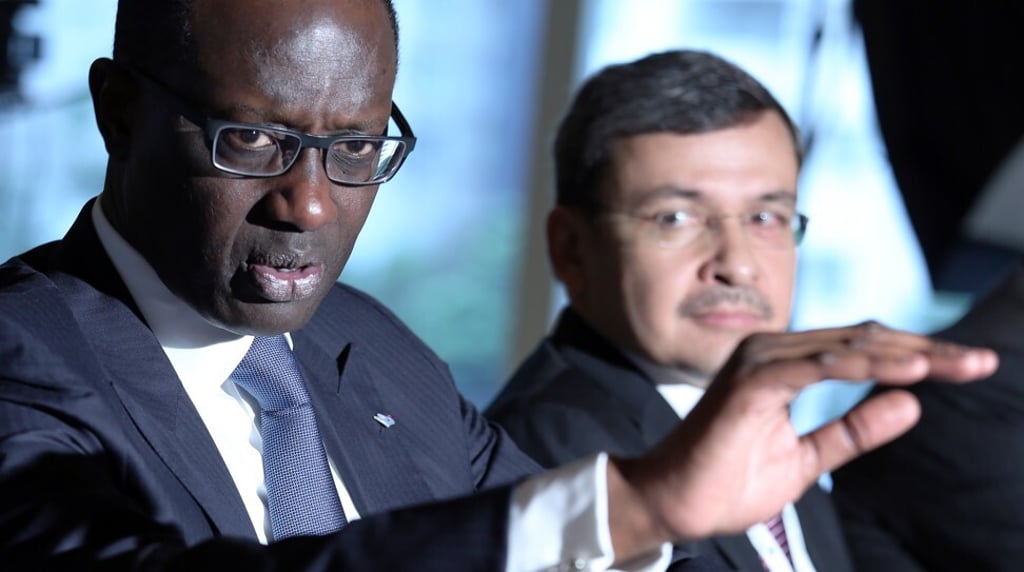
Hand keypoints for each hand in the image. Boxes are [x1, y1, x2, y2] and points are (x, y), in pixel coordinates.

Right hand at [605, 322, 997, 560]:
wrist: (675, 502)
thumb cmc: (729, 478)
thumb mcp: (809, 458)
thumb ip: (854, 430)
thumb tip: (911, 403)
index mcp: (787, 364)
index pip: (865, 349)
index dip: (921, 356)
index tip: (971, 367)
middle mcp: (773, 351)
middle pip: (865, 339)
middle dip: (927, 350)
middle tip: (981, 362)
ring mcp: (759, 363)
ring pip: (846, 346)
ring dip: (903, 354)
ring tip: (953, 364)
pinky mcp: (750, 384)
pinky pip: (814, 368)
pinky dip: (859, 367)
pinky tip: (900, 372)